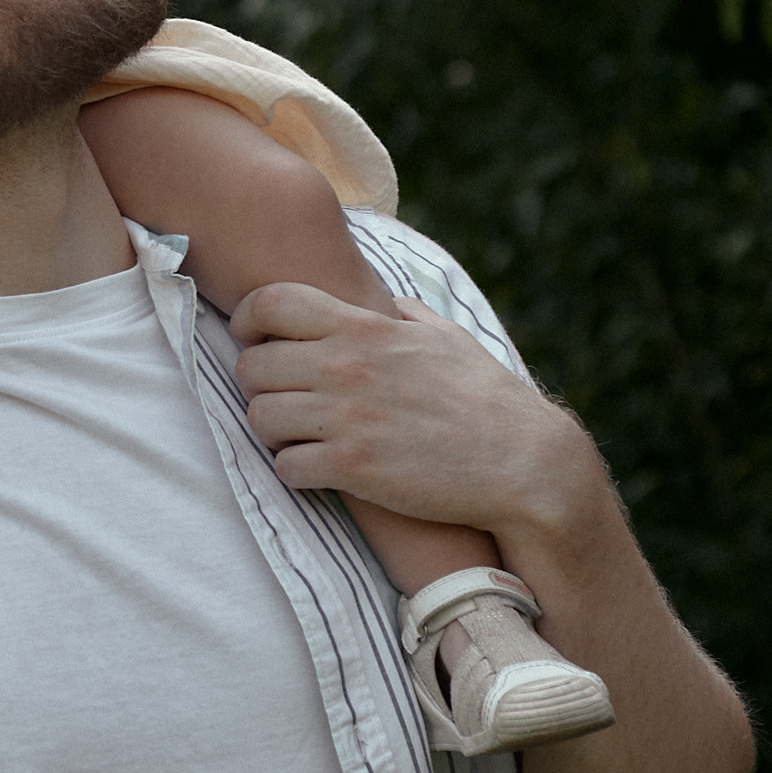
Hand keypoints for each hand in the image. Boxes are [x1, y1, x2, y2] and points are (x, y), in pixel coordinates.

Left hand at [230, 280, 589, 536]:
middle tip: (282, 400)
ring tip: (299, 437)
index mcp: (367, 329)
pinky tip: (319, 470)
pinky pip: (285, 467)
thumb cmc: (487, 398)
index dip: (249, 319)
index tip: (254, 339)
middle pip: (251, 366)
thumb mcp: (448, 338)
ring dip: (272, 431)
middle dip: (259, 385)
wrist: (522, 463)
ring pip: (258, 419)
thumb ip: (406, 315)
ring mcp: (347, 418)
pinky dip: (295, 471)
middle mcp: (348, 367)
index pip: (272, 302)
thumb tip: (386, 301)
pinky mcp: (352, 468)